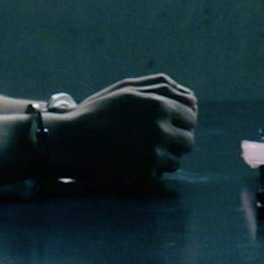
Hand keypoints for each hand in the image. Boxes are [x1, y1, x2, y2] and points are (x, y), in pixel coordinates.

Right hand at [46, 74, 197, 187]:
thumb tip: (193, 98)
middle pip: (188, 141)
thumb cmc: (97, 112)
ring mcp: (154, 155)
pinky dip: (149, 172)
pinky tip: (131, 163)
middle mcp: (161, 130)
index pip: (191, 117)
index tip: (163, 124)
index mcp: (160, 106)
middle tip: (150, 140)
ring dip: (163, 157)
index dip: (178, 121)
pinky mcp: (145, 176)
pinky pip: (160, 176)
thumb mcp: (127, 89)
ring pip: (176, 160)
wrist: (70, 142)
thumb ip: (162, 88)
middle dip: (174, 140)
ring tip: (137, 151)